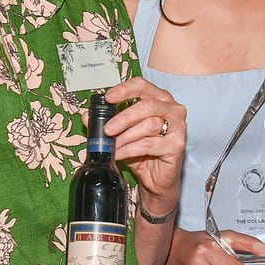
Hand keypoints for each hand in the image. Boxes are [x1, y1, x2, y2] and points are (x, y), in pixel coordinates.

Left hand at [103, 76, 185, 214]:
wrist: (156, 179)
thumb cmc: (143, 152)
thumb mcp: (122, 134)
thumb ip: (106, 122)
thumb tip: (87, 115)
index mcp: (159, 99)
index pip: (142, 85)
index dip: (124, 90)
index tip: (108, 98)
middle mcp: (172, 109)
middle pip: (147, 105)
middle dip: (123, 117)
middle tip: (107, 129)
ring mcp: (178, 127)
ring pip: (149, 125)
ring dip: (125, 136)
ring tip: (112, 146)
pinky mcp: (176, 145)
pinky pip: (150, 144)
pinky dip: (130, 149)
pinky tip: (120, 154)